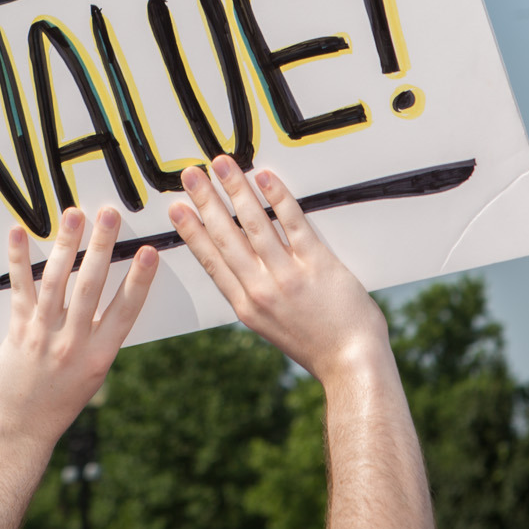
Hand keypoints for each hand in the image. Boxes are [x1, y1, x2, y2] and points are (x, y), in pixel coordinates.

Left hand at [0, 205, 158, 446]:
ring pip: (57, 282)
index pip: (125, 310)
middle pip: (91, 286)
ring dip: (66, 244)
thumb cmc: (60, 400)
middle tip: (110, 213)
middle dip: (102, 246)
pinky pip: (20, 289)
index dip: (139, 280)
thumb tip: (111, 297)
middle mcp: (73, 343)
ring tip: (74, 214)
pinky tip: (18, 233)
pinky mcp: (18, 331)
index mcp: (100, 355)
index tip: (149, 252)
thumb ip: (101, 337)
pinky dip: (18, 259)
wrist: (21, 428)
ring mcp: (44, 336)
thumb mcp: (93, 373)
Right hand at [168, 156, 387, 380]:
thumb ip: (256, 296)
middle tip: (190, 175)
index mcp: (246, 306)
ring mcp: (288, 275)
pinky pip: (293, 223)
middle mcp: (261, 289)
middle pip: (226, 236)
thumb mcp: (272, 326)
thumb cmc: (318, 346)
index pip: (211, 260)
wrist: (352, 363)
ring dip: (235, 190)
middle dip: (205, 201)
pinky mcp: (317, 264)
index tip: (176, 210)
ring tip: (222, 165)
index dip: (192, 232)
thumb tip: (243, 267)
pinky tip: (264, 178)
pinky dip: (278, 197)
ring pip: (254, 224)